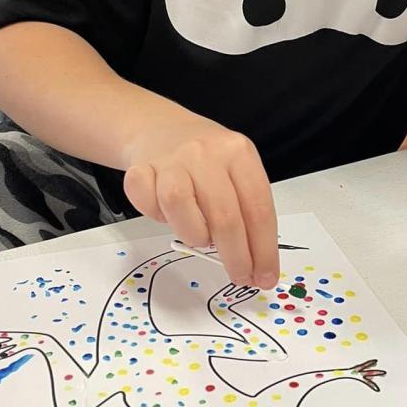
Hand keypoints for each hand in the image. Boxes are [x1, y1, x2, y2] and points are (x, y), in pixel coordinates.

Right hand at [123, 107, 278, 288]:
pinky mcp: (140, 169)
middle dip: (236, 257)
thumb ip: (245, 210)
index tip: (265, 276)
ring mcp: (171, 160)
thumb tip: (256, 264)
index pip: (259, 209)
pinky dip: (157, 216)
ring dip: (194, 235)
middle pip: (225, 216)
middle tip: (241, 276)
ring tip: (199, 234)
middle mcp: (206, 153)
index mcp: (239, 152)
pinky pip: (149, 204)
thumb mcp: (235, 171)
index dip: (264, 250)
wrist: (159, 129)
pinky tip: (167, 212)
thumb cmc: (204, 160)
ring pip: (182, 208)